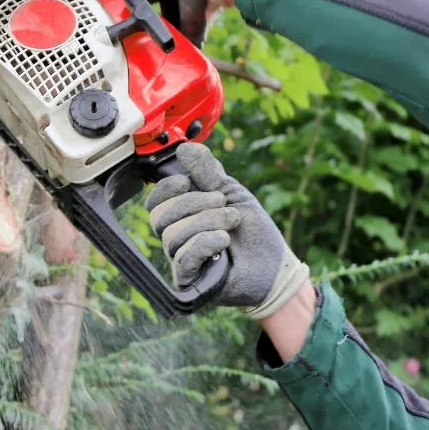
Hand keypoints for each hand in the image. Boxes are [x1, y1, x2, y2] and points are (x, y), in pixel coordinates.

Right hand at [145, 143, 309, 318]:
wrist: (274, 265)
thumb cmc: (252, 232)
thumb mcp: (231, 193)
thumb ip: (208, 173)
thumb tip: (184, 148)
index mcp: (182, 216)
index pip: (154, 202)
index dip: (165, 189)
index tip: (186, 180)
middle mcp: (176, 237)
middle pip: (160, 216)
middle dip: (194, 203)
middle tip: (223, 203)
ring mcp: (181, 260)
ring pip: (173, 235)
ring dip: (207, 222)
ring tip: (232, 221)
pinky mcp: (190, 280)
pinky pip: (184, 258)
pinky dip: (205, 242)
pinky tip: (224, 240)